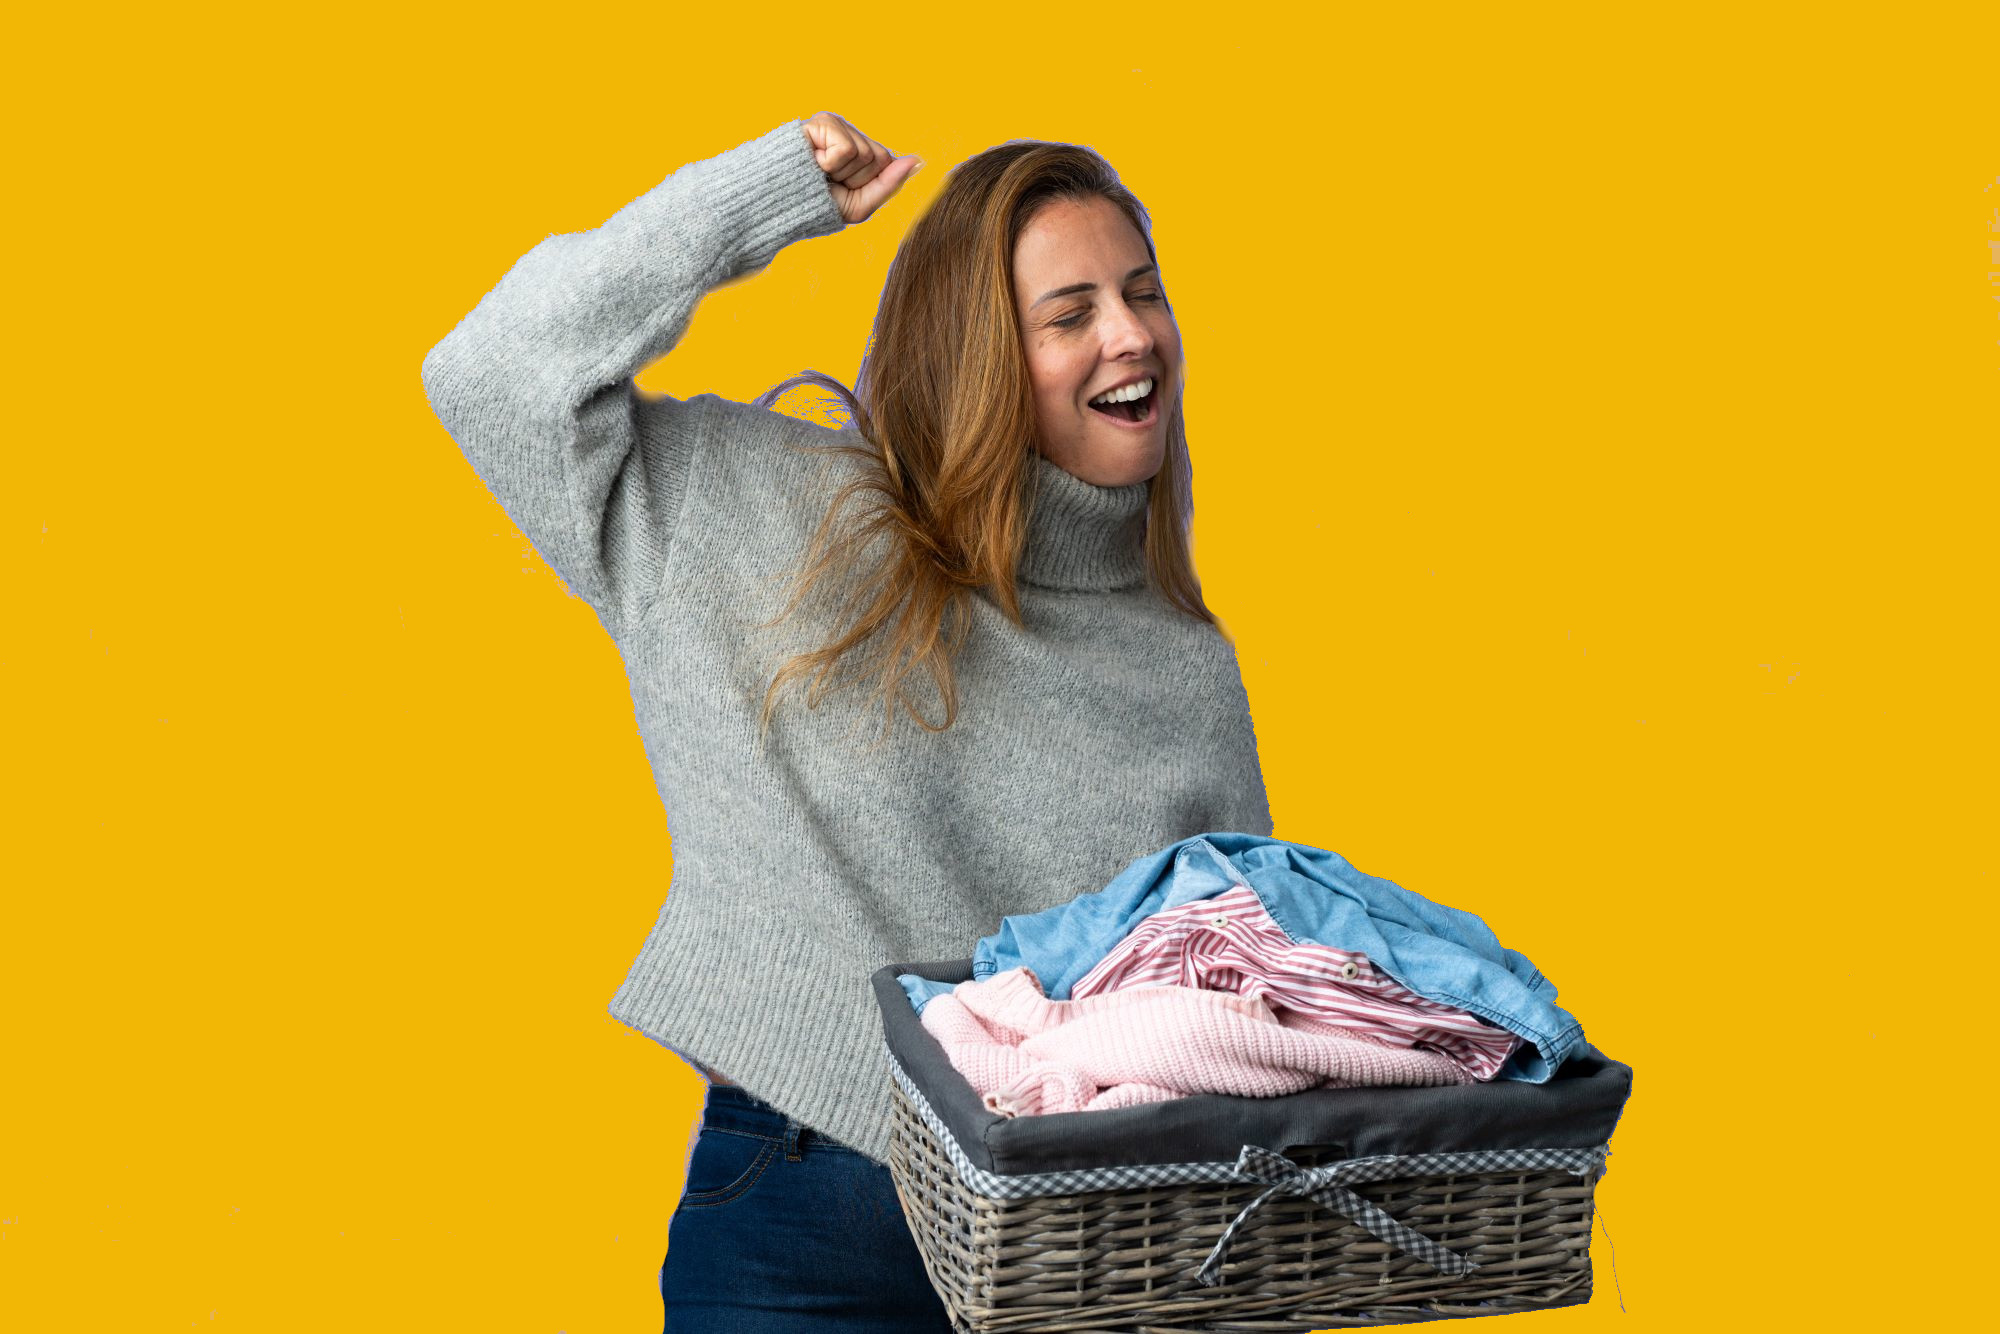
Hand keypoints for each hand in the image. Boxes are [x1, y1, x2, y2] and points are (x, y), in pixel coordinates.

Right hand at [802, 111, 922, 224]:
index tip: (842, 187)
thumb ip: (890, 183)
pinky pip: (848, 149)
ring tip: (819, 173)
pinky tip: (813, 163)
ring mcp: (836, 125)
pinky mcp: (822, 121)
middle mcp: (849, 133)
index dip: (867, 183)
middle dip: (857, 179)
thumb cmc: (815, 203)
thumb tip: (918, 161)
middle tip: (830, 181)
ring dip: (842, 174)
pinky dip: (830, 165)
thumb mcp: (860, 203)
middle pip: (880, 157)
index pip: (887, 162)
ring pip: (866, 154)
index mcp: (859, 149)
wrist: (777, 203)